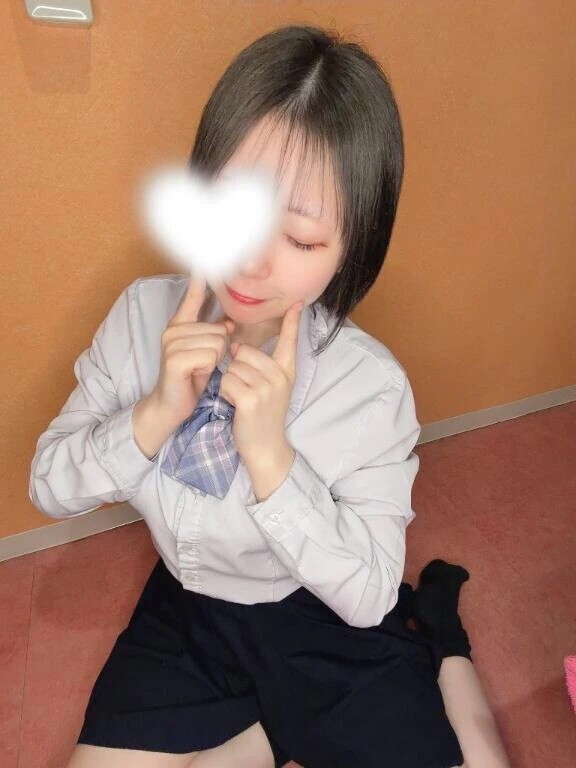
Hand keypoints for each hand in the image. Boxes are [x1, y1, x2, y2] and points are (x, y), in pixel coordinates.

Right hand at [150, 274, 234, 428]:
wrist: (170, 405)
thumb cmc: (190, 378)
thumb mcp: (205, 353)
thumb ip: (214, 335)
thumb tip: (229, 323)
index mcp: (180, 326)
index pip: (192, 297)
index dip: (199, 280)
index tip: (203, 261)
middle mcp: (173, 330)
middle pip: (219, 329)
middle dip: (219, 350)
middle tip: (202, 364)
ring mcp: (172, 343)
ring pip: (217, 342)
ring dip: (214, 360)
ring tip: (199, 369)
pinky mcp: (175, 359)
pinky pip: (210, 355)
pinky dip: (208, 368)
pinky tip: (196, 374)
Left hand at [219, 300, 304, 463]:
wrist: (266, 447)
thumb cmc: (263, 416)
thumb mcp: (271, 388)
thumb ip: (261, 366)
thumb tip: (236, 345)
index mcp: (286, 371)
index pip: (289, 340)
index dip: (292, 321)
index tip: (297, 302)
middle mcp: (280, 376)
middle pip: (244, 352)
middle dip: (236, 369)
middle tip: (244, 390)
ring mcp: (266, 388)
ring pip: (232, 367)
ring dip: (229, 382)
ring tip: (240, 399)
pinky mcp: (251, 400)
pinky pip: (226, 381)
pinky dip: (224, 393)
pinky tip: (234, 405)